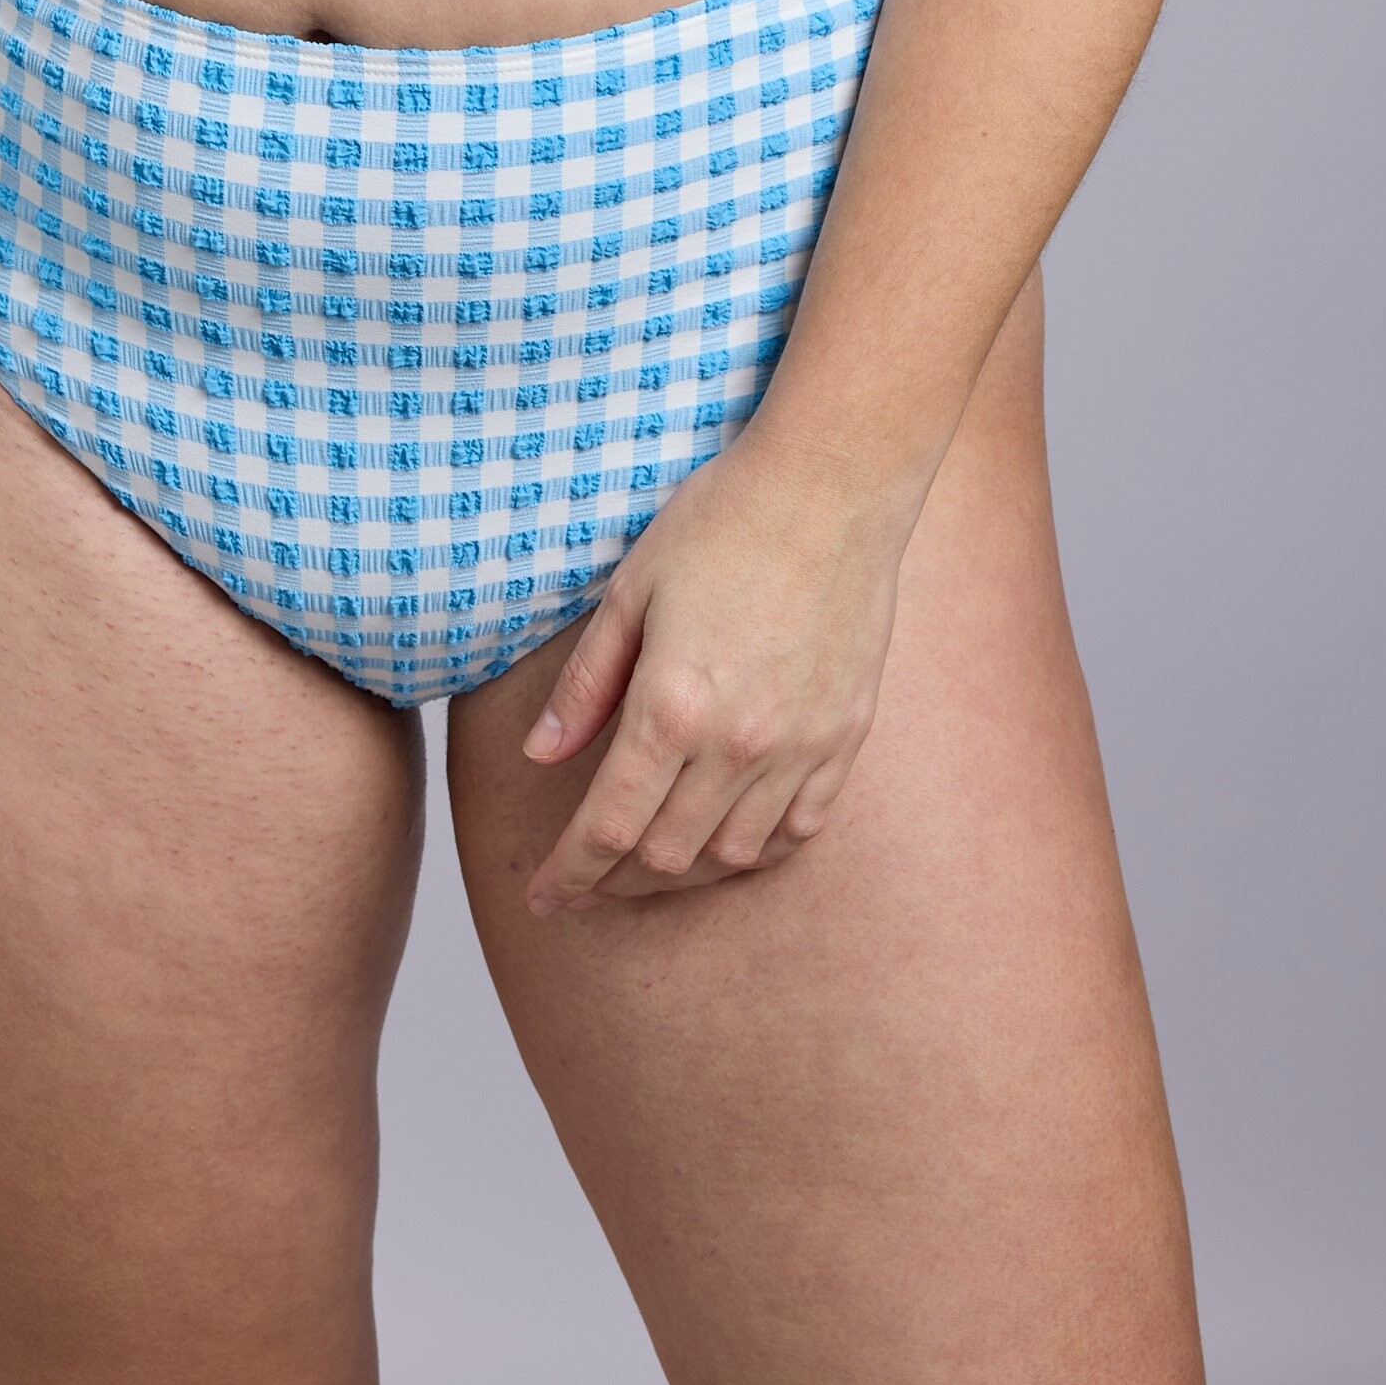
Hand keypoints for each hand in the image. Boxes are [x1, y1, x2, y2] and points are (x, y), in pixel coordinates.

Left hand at [518, 418, 911, 910]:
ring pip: (733, 856)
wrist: (835, 486)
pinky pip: (799, 830)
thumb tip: (540, 755)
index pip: (608, 827)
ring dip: (682, 872)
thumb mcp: (631, 589)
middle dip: (614, 879)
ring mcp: (801, 747)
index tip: (543, 898)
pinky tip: (729, 839)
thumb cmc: (723, 520)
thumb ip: (586, 683)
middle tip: (587, 876)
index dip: (570, 874)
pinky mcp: (845, 738)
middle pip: (666, 857)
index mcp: (673, 706)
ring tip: (649, 862)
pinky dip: (757, 850)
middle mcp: (739, 744)